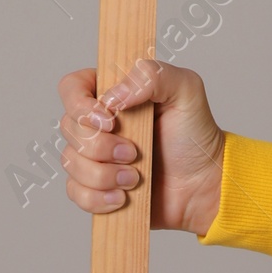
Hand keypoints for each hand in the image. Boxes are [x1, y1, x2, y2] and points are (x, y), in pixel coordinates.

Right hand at [57, 59, 225, 236]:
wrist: (203, 186)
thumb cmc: (195, 135)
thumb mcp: (187, 90)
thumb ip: (152, 75)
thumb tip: (112, 97)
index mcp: (113, 92)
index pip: (72, 87)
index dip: (80, 105)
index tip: (109, 121)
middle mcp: (98, 123)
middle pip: (68, 128)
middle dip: (101, 146)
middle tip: (134, 153)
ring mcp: (94, 156)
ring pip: (69, 162)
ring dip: (103, 174)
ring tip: (134, 179)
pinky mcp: (95, 187)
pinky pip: (75, 192)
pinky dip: (97, 197)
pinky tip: (123, 197)